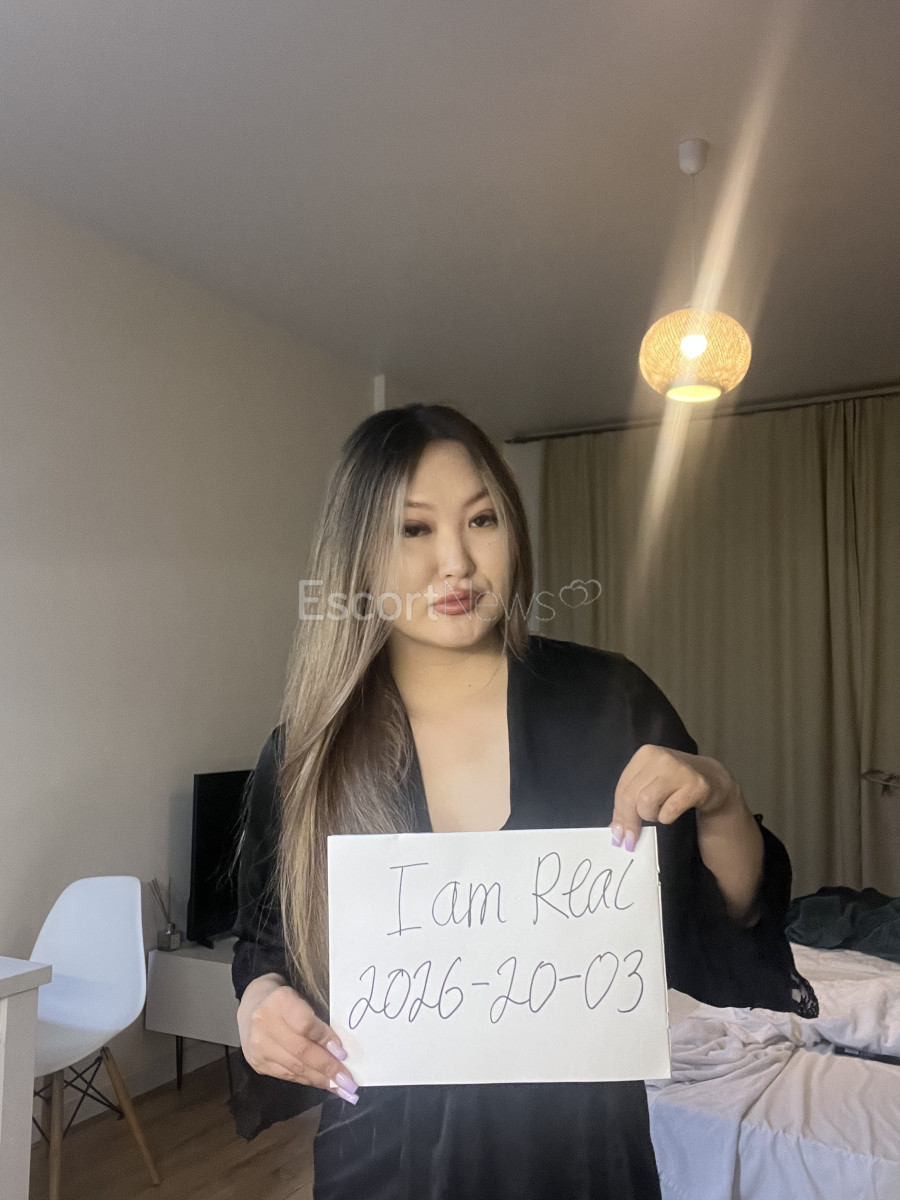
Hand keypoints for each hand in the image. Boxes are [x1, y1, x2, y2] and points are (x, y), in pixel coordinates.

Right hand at [237, 973, 357, 1103]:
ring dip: (320, 1079)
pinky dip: (306, 1080)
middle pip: (300, 1050)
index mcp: (279, 1000)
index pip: (306, 1025)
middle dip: (327, 1068)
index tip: (344, 1053)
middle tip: (348, 1080)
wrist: (251, 1004)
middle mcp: (264, 1024)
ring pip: (294, 1067)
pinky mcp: (256, 1063)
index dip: (326, 1040)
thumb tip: (340, 1049)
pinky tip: (321, 1083)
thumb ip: (317, 1019)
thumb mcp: (301, 997)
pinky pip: (286, 1075)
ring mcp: (258, 1046)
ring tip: (340, 1087)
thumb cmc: (285, 999)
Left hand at [610, 744, 741, 850]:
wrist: (712, 779)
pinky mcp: (695, 785)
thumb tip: (615, 829)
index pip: (622, 788)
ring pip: (646, 802)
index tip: (618, 834)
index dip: (618, 814)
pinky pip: (669, 811)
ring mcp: (678, 769)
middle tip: (631, 840)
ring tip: (658, 814)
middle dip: (630, 822)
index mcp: (644, 754)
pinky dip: (666, 818)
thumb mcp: (649, 785)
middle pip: (631, 797)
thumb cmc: (675, 783)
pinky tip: (672, 812)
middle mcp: (660, 757)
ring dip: (650, 816)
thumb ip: (630, 802)